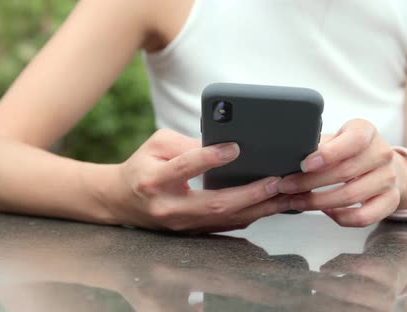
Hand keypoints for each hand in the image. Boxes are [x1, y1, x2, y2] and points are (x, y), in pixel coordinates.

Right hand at [107, 129, 288, 232]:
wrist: (122, 201)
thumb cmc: (142, 167)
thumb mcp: (156, 145)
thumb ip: (186, 144)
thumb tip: (224, 147)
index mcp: (154, 180)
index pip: (185, 168)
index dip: (209, 158)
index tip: (235, 148)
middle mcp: (169, 207)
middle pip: (214, 204)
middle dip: (250, 194)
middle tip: (277, 181)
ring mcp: (182, 225)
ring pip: (226, 220)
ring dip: (258, 208)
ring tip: (285, 195)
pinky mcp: (192, 232)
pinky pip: (226, 226)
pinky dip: (250, 215)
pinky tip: (270, 205)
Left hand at [278, 119, 406, 226]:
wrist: (379, 165)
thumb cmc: (346, 151)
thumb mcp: (332, 140)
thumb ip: (313, 147)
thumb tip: (283, 161)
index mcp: (366, 131)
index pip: (354, 140)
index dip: (329, 154)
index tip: (304, 164)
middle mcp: (382, 153)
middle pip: (345, 172)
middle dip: (309, 182)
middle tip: (285, 187)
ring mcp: (389, 179)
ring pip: (351, 196)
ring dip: (318, 202)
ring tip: (296, 201)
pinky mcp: (391, 201)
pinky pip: (364, 216)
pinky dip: (341, 217)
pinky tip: (326, 211)